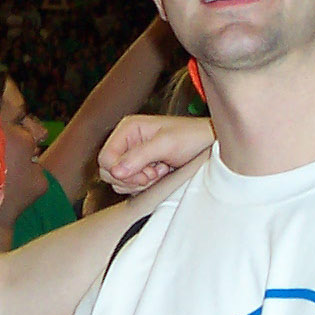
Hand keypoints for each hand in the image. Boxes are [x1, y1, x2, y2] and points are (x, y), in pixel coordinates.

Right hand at [98, 114, 213, 193]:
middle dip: (131, 178)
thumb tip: (116, 171)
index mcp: (128, 129)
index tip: (143, 174)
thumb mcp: (166, 144)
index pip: (105, 158)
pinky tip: (160, 175)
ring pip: (119, 180)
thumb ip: (140, 156)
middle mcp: (127, 142)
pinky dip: (145, 185)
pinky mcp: (141, 168)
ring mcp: (133, 156)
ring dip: (140, 182)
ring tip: (160, 171)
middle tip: (152, 174)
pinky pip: (131, 185)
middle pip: (108, 171)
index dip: (120, 171)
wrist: (209, 144)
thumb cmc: (192, 136)